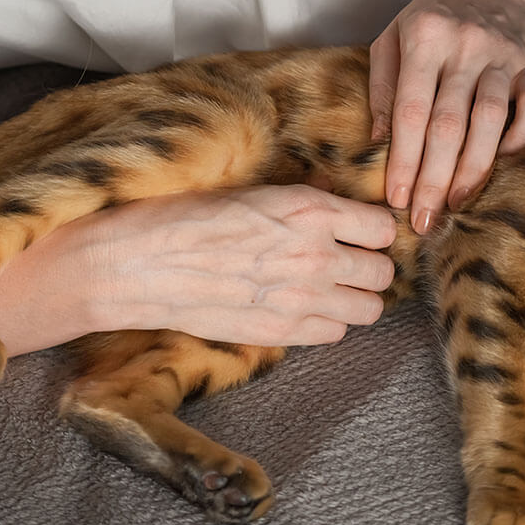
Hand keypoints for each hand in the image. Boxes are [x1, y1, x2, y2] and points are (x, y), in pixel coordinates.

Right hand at [10, 185, 396, 345]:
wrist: (141, 264)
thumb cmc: (188, 217)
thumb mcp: (253, 190)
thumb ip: (304, 198)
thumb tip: (334, 197)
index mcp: (310, 209)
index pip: (383, 227)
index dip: (375, 231)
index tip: (363, 233)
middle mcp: (316, 253)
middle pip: (383, 272)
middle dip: (371, 267)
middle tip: (351, 264)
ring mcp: (301, 297)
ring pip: (369, 309)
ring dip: (357, 299)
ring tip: (333, 290)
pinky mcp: (282, 332)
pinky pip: (335, 334)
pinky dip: (327, 324)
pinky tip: (304, 309)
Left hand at [369, 0, 524, 233]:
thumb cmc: (429, 17)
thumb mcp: (390, 38)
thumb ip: (381, 87)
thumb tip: (379, 142)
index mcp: (424, 39)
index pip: (411, 111)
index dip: (404, 160)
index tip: (397, 199)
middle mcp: (464, 46)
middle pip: (449, 125)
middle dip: (434, 179)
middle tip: (424, 221)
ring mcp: (503, 55)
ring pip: (490, 121)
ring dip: (473, 169)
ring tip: (456, 204)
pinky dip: (520, 138)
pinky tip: (501, 163)